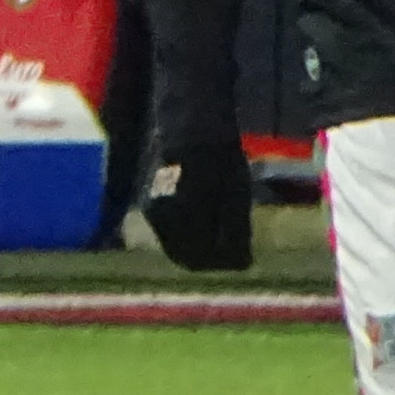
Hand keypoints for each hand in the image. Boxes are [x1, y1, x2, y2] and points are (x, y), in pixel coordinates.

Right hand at [145, 138, 254, 272]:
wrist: (191, 130)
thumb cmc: (221, 160)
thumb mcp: (236, 199)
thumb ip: (235, 234)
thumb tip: (242, 263)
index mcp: (185, 219)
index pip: (204, 259)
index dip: (225, 262)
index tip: (245, 257)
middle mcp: (161, 220)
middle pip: (186, 257)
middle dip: (210, 258)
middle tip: (235, 251)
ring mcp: (152, 214)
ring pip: (176, 246)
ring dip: (198, 247)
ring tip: (222, 235)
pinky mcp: (150, 206)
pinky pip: (169, 233)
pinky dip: (187, 235)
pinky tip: (205, 223)